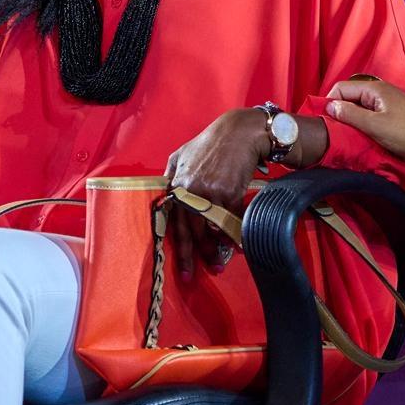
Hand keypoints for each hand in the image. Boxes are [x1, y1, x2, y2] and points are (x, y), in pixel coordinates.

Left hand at [164, 108, 269, 267]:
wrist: (239, 132)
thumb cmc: (211, 143)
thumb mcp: (182, 153)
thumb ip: (171, 173)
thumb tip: (164, 192)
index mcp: (176, 184)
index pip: (173, 223)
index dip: (179, 248)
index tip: (183, 270)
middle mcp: (189, 190)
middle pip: (191, 231)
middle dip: (198, 255)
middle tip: (204, 272)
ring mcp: (209, 192)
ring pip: (211, 229)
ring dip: (216, 249)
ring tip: (219, 264)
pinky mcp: (229, 192)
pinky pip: (230, 220)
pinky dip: (234, 234)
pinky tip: (236, 246)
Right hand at [325, 78, 404, 162]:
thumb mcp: (375, 126)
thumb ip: (350, 115)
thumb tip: (330, 106)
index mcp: (375, 89)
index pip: (341, 88)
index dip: (330, 103)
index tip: (325, 122)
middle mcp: (380, 91)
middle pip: (350, 96)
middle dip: (340, 111)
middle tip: (334, 132)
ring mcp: (387, 103)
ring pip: (359, 107)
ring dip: (351, 120)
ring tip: (346, 136)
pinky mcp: (393, 115)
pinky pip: (370, 115)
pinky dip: (363, 124)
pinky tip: (362, 137)